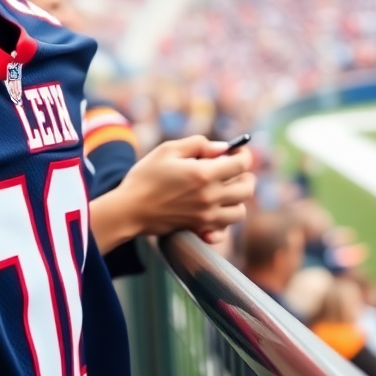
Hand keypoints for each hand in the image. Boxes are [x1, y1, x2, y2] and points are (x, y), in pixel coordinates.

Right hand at [90, 135, 253, 252]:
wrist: (129, 209)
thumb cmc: (145, 176)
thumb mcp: (167, 150)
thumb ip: (197, 144)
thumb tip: (221, 148)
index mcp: (204, 174)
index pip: (241, 164)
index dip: (243, 154)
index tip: (237, 150)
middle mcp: (210, 197)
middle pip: (247, 189)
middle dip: (245, 175)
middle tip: (233, 170)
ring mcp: (206, 216)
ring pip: (240, 212)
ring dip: (236, 200)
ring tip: (223, 190)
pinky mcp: (198, 229)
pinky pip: (223, 231)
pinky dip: (224, 224)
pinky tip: (213, 214)